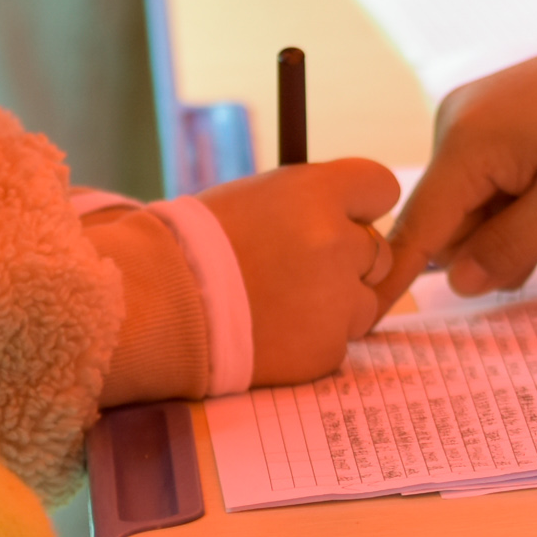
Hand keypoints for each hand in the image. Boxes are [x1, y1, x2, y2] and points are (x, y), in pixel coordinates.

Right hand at [196, 157, 403, 385]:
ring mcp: (337, 301)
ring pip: (364, 301)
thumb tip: (349, 214)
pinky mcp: (326, 349)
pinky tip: (272, 333)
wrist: (155, 308)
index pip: (382, 187)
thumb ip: (312, 204)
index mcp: (319, 193)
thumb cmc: (197, 245)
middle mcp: (338, 242)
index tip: (343, 217)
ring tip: (279, 305)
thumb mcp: (258, 198)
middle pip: (377, 250)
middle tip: (297, 270)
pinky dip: (312, 341)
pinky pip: (338, 341)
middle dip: (348, 260)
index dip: (360, 206)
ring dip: (335, 304)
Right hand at [388, 0, 536, 295]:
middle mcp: (455, 124)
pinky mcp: (498, 115)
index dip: (397, 279)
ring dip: (509, 224)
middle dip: (490, 247)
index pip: (416, 229)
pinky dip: (517, 199)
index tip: (368, 326)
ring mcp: (475, 116)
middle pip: (447, 221)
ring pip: (472, 204)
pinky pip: (489, 178)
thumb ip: (509, 248)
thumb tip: (456, 285)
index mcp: (464, 142)